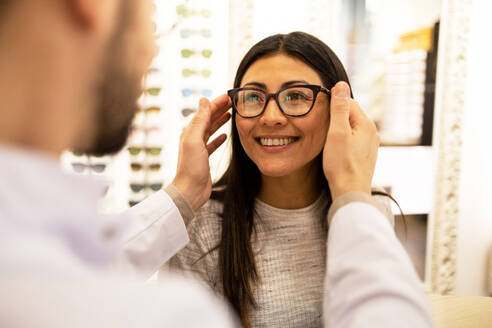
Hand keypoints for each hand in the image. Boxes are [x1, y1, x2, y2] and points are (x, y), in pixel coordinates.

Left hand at [172, 95, 231, 210]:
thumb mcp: (195, 140)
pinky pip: (212, 144)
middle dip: (219, 109)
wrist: (190, 190)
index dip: (216, 103)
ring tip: (230, 114)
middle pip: (208, 119)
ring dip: (219, 121)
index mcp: (190, 132)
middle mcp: (193, 139)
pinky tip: (225, 136)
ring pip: (210, 130)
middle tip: (232, 102)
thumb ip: (200, 120)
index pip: (205, 112)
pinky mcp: (204, 158)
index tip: (228, 96)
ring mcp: (198, 149)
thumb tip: (203, 100)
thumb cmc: (192, 168)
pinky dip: (218, 138)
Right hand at [322, 81, 379, 199]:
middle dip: (336, 118)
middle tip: (323, 129)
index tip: (321, 113)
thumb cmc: (342, 164)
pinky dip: (343, 141)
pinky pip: (353, 140)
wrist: (350, 191)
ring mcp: (370, 145)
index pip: (349, 103)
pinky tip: (335, 151)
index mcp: (367, 124)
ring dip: (339, 131)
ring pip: (351, 129)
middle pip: (350, 115)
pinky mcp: (365, 155)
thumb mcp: (337, 132)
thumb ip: (339, 108)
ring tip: (328, 141)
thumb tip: (341, 85)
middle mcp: (372, 133)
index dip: (333, 105)